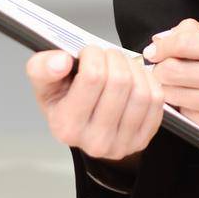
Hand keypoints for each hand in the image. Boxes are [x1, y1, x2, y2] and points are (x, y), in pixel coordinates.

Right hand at [25, 45, 164, 162]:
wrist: (84, 127)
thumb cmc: (65, 102)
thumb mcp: (44, 84)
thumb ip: (42, 68)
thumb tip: (61, 60)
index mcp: (66, 126)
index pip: (92, 77)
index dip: (93, 54)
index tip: (88, 53)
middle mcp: (95, 141)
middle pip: (119, 82)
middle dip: (114, 57)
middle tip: (107, 55)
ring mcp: (122, 144)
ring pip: (141, 91)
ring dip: (133, 67)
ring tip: (121, 64)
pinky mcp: (143, 139)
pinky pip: (156, 100)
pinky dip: (148, 81)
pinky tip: (134, 78)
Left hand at [144, 18, 198, 169]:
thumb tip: (165, 38)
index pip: (190, 42)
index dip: (165, 46)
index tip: (154, 50)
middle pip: (178, 70)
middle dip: (161, 71)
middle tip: (160, 71)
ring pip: (179, 95)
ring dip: (170, 91)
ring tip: (175, 87)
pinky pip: (190, 117)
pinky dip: (185, 110)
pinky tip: (194, 105)